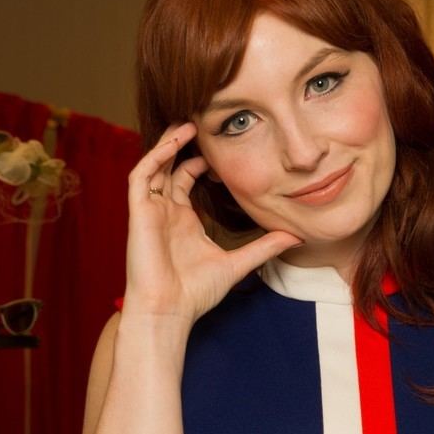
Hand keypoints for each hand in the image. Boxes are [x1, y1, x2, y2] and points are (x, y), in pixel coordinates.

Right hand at [124, 122, 301, 323]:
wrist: (169, 311)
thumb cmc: (195, 293)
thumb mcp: (238, 263)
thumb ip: (264, 246)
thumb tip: (295, 236)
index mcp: (183, 220)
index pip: (186, 180)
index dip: (201, 161)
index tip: (222, 148)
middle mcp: (165, 211)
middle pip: (169, 166)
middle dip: (183, 144)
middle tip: (203, 121)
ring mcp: (151, 210)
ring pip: (155, 164)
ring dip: (169, 142)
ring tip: (189, 121)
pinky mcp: (139, 213)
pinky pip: (141, 176)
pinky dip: (156, 156)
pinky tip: (176, 142)